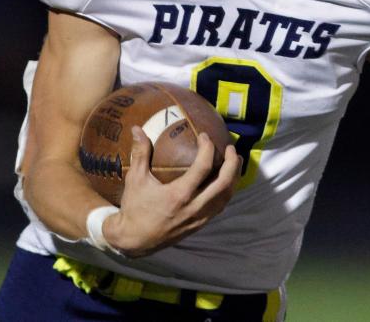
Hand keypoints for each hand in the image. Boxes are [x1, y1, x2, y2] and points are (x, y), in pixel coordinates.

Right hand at [102, 125, 241, 257]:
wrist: (134, 241)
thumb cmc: (134, 208)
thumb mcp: (135, 180)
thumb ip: (139, 154)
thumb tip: (137, 128)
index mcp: (178, 195)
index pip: (203, 167)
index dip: (208, 148)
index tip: (204, 136)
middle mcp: (193, 207)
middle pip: (223, 183)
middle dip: (232, 164)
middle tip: (231, 148)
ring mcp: (199, 218)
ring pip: (225, 197)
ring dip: (234, 178)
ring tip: (235, 162)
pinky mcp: (200, 225)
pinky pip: (219, 207)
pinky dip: (226, 192)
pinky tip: (226, 182)